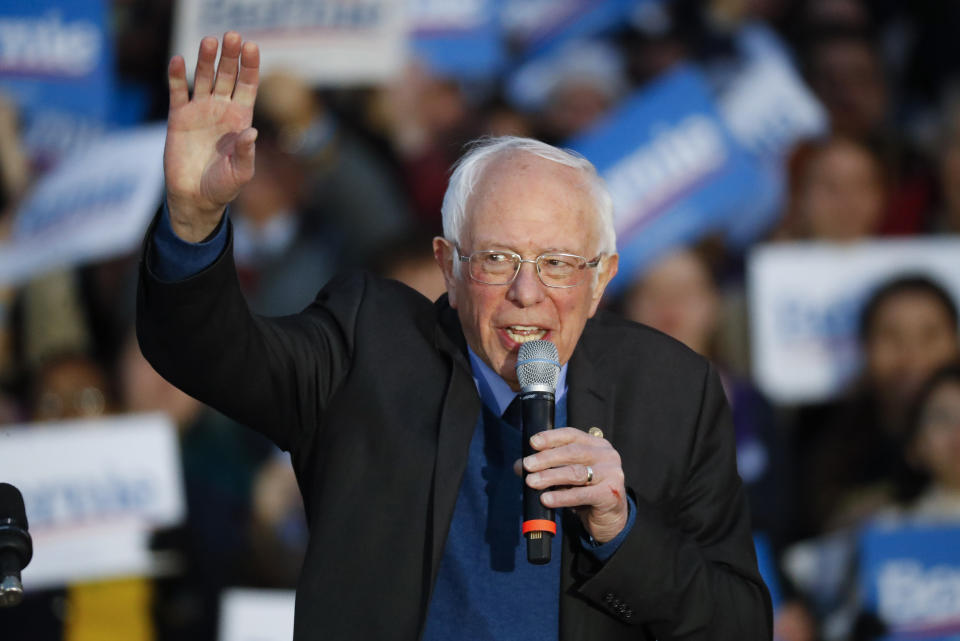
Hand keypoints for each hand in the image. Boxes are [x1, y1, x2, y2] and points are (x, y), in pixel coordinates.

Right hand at [164, 32, 259, 241]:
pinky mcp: (179, 117)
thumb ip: (245, 153)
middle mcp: (221, 110)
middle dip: (230, 56)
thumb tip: (251, 132)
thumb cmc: (223, 187)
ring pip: (204, 77)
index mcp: (241, 119)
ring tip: (209, 41)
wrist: (195, 198)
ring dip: (206, 59)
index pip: (247, 86)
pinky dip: (177, 76)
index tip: (251, 47)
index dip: (250, 66)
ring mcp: (200, 111)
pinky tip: (178, 60)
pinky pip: (178, 91)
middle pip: (227, 76)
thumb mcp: (240, 173)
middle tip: (232, 36)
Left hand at [516, 427, 627, 542]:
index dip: (551, 437)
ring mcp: (612, 474)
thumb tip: (520, 465)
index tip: (532, 443)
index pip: (572, 435)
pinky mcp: (610, 494)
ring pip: (576, 472)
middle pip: (573, 452)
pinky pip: (582, 495)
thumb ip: (548, 467)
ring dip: (550, 477)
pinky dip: (561, 497)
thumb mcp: (567, 476)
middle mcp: (607, 455)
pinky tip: (546, 499)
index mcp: (596, 445)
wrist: (609, 519)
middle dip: (546, 458)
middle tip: (527, 465)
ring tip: (531, 482)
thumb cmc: (585, 492)